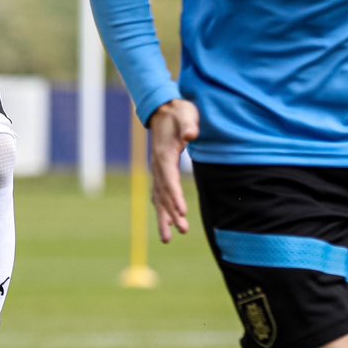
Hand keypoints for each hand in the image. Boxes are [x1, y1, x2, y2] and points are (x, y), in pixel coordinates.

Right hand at [146, 100, 200, 242]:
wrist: (164, 109)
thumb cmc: (178, 112)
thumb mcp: (185, 114)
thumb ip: (188, 125)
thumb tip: (191, 135)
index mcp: (163, 154)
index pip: (169, 180)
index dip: (175, 197)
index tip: (183, 212)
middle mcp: (157, 166)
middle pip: (163, 194)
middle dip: (172, 213)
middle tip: (182, 230)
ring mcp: (157, 170)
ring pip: (159, 198)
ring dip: (164, 218)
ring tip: (169, 238)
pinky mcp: (161, 172)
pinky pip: (159, 195)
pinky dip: (162, 210)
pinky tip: (166, 222)